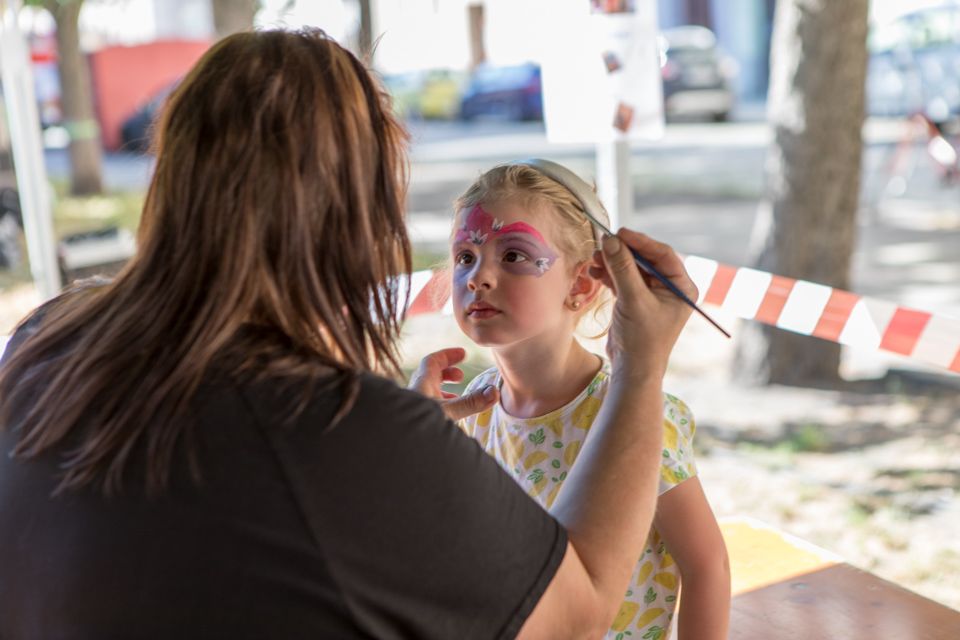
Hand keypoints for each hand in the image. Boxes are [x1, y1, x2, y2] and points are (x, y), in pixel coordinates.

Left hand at [408, 347, 499, 420]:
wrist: (397, 445)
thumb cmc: (418, 426)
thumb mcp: (449, 412)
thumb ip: (471, 402)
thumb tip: (494, 391)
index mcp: (421, 383)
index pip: (432, 361)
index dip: (448, 355)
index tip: (463, 354)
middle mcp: (415, 392)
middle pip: (430, 375)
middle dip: (447, 373)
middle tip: (461, 377)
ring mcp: (413, 406)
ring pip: (428, 392)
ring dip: (443, 391)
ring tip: (457, 397)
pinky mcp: (413, 419)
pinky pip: (426, 406)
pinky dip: (439, 406)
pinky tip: (447, 416)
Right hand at [589, 230, 696, 376]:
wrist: (632, 369)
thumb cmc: (641, 339)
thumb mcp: (633, 299)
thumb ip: (622, 268)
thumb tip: (610, 240)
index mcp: (682, 287)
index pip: (663, 254)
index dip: (641, 242)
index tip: (619, 233)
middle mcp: (670, 289)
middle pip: (645, 259)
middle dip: (622, 252)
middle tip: (603, 243)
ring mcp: (652, 295)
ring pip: (631, 269)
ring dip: (612, 263)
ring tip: (593, 259)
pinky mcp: (636, 301)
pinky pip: (623, 280)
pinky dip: (609, 275)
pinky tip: (595, 271)